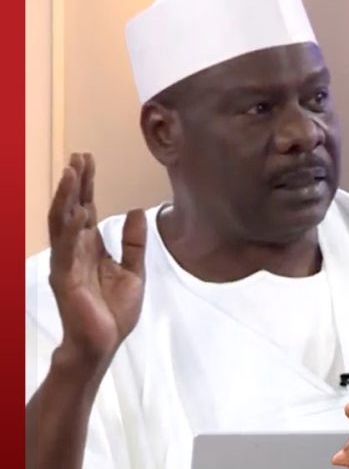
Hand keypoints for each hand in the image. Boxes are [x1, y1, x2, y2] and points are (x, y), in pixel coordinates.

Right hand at [47, 153, 146, 369]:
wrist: (103, 343)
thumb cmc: (114, 311)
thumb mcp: (133, 271)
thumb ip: (133, 242)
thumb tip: (135, 211)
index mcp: (90, 248)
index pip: (86, 209)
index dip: (87, 185)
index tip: (88, 160)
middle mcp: (75, 250)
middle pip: (72, 208)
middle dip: (75, 182)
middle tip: (79, 155)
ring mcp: (66, 262)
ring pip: (63, 221)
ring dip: (67, 195)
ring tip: (72, 171)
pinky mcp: (64, 276)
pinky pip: (66, 247)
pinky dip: (70, 225)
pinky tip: (76, 208)